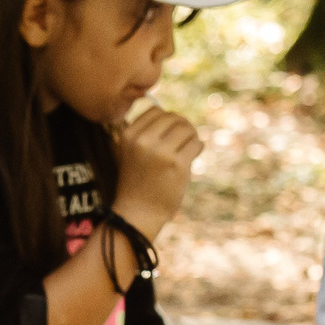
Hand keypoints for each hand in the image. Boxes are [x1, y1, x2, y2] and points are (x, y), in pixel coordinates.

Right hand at [110, 105, 202, 234]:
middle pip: (172, 117)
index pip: (155, 110)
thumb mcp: (131, 153)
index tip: (170, 132)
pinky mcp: (177, 164)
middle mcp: (142, 141)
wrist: (137, 214)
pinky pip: (196, 144)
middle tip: (184, 140)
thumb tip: (176, 117)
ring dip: (191, 136)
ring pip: (186, 128)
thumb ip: (147, 133)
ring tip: (188, 148)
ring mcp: (161, 152)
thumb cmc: (137, 182)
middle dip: (182, 126)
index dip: (166, 119)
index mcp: (128, 135)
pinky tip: (191, 157)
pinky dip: (197, 148)